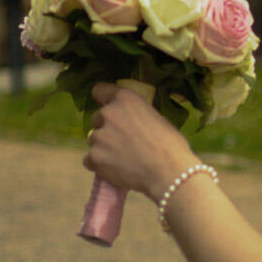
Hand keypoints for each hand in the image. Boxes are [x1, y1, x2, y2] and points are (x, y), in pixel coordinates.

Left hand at [83, 83, 194, 200]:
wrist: (168, 172)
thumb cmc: (171, 145)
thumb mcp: (157, 118)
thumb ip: (137, 115)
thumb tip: (131, 122)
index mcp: (126, 99)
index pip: (100, 90)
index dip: (105, 100)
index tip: (110, 108)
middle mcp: (108, 113)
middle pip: (97, 118)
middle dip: (107, 127)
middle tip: (123, 141)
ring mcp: (99, 136)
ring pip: (94, 140)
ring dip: (104, 147)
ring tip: (122, 159)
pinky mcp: (94, 157)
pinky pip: (90, 159)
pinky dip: (99, 164)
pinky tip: (115, 169)